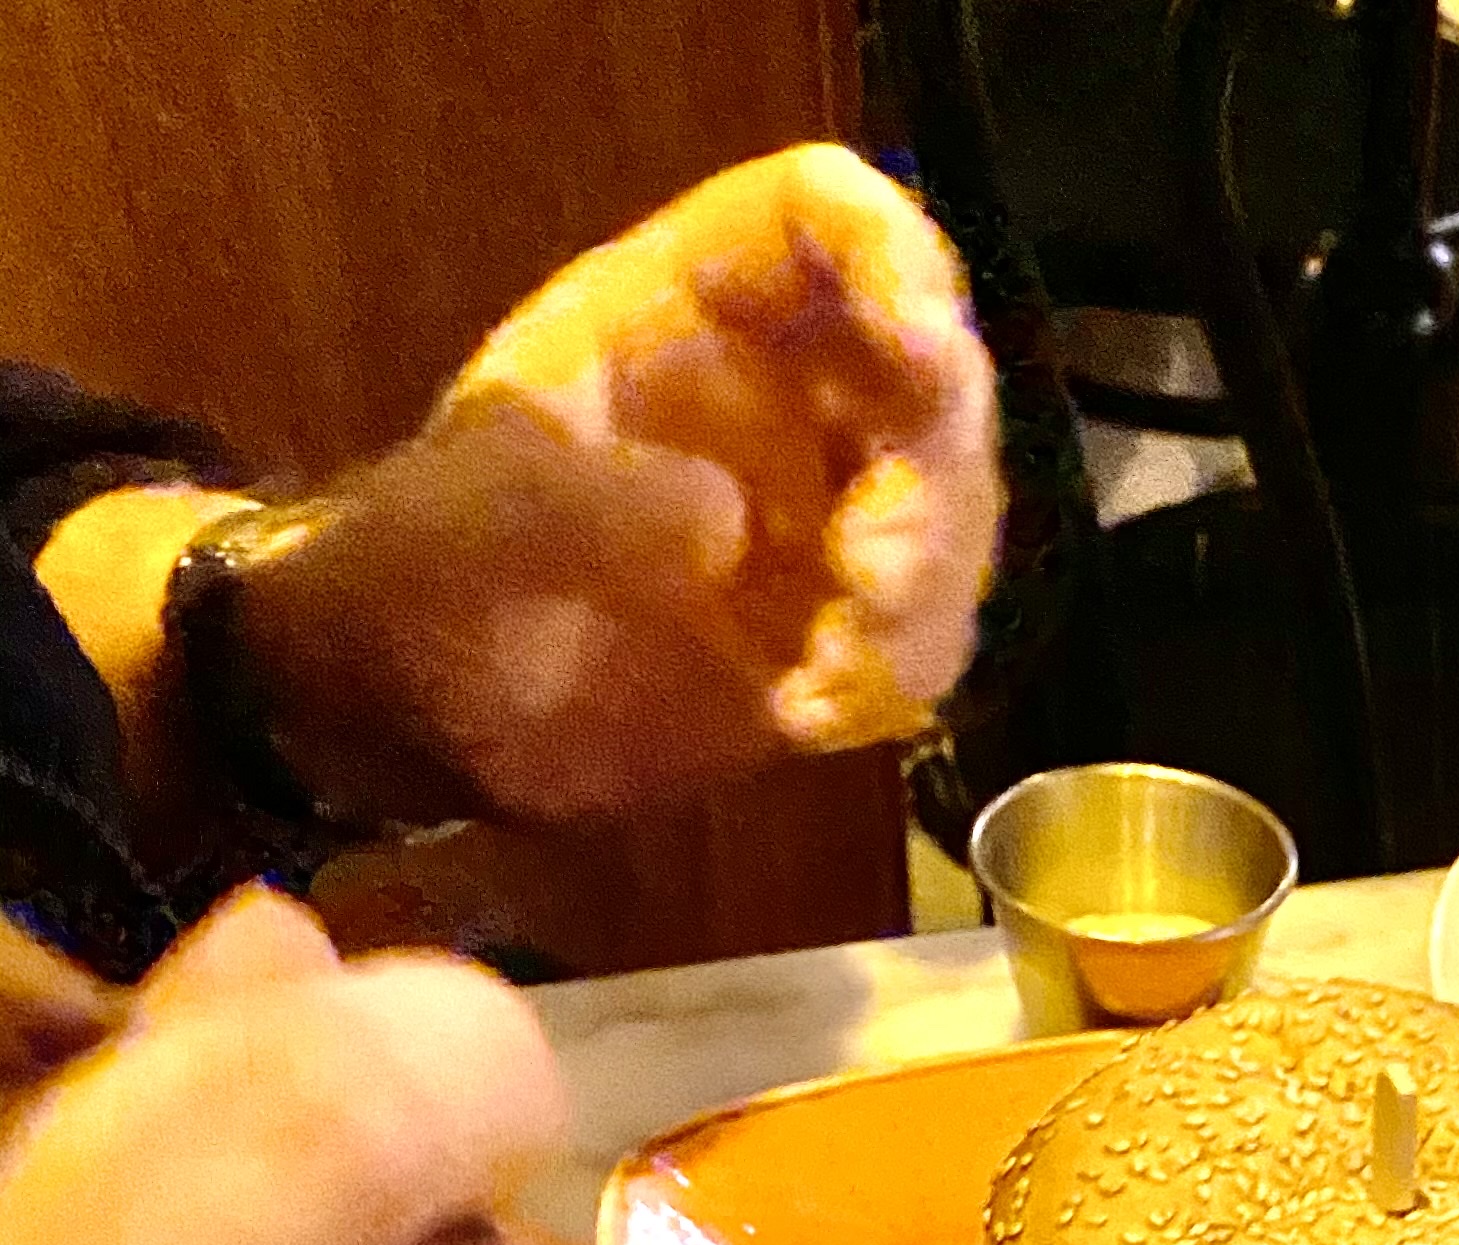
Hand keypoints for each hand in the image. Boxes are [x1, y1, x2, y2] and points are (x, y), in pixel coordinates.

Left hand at [234, 146, 1000, 825]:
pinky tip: (802, 716)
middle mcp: (778, 396)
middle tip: (874, 570)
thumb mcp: (479, 511)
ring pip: (949, 519)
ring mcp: (816, 517)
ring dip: (927, 590)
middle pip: (927, 380)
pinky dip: (886, 681)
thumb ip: (594, 500)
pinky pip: (915, 646)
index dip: (889, 258)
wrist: (421, 709)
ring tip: (838, 661)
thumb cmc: (430, 568)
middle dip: (936, 471)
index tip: (914, 345)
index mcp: (691, 312)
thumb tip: (728, 524)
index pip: (818, 227)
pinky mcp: (831, 632)